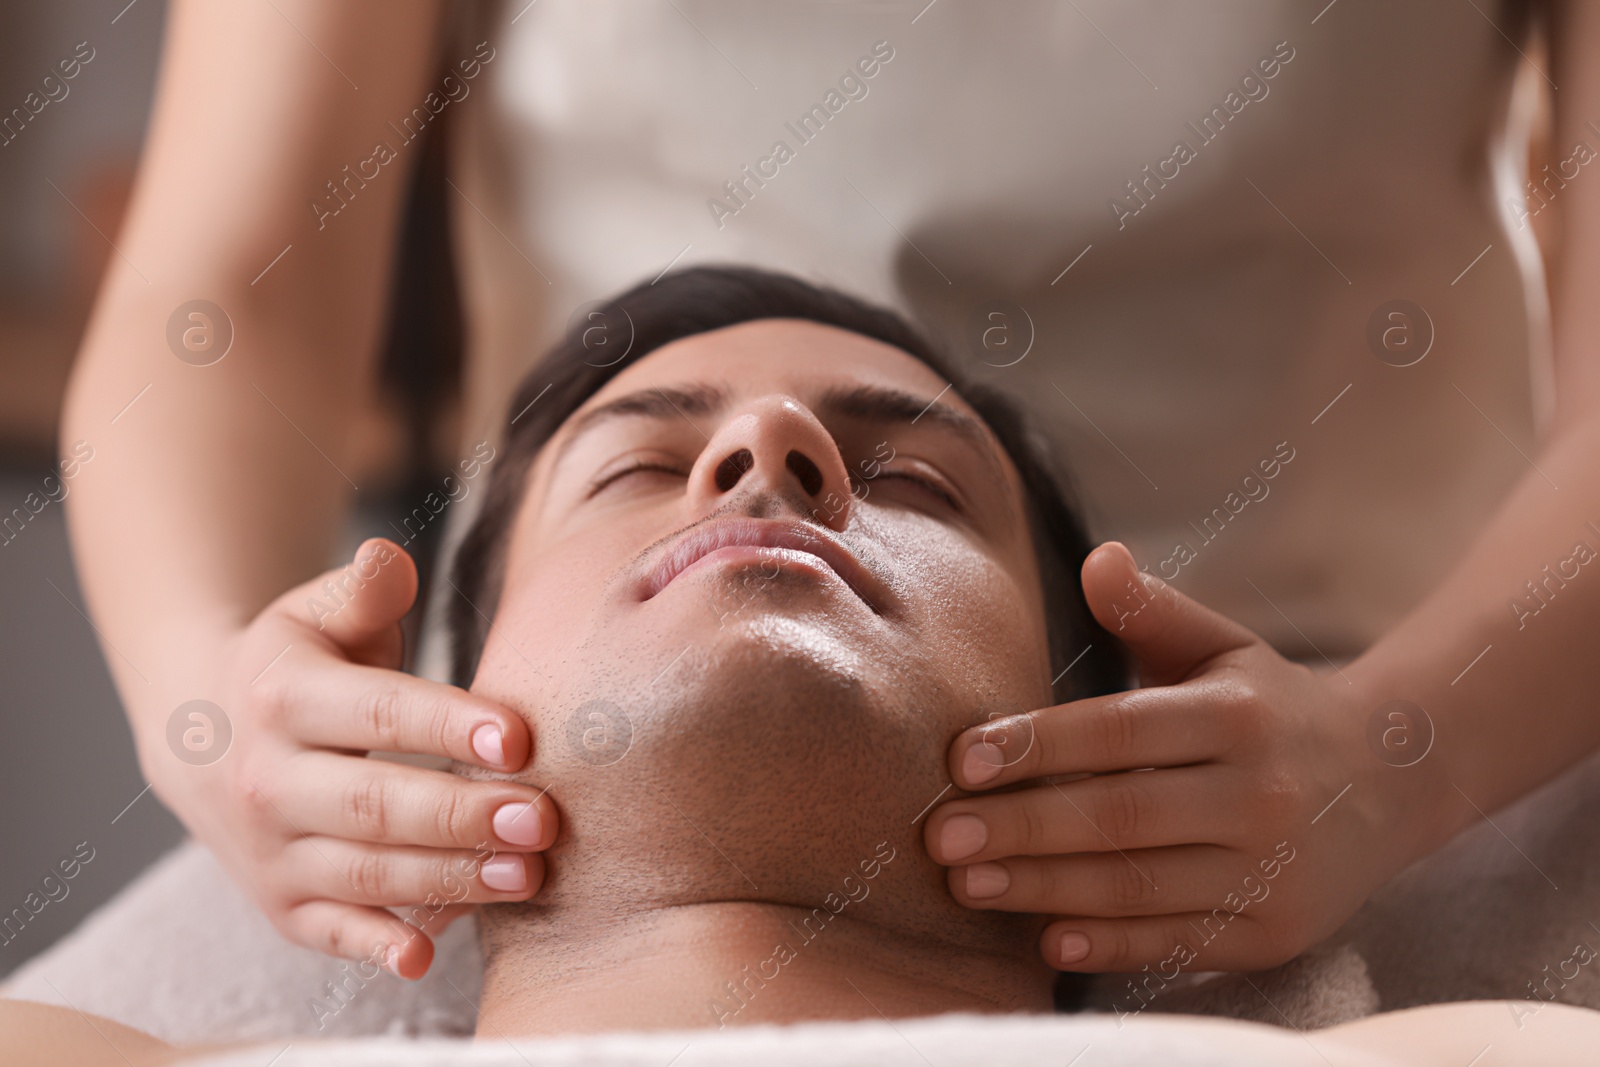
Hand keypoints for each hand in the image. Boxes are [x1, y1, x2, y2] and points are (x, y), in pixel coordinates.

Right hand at [139, 538, 557, 978]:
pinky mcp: (281, 904)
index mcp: (282, 695)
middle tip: (544, 818)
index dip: (448, 726)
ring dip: (448, 880)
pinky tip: (424, 957)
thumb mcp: (317, 611)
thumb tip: (391, 560)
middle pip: (375, 804)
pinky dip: (372, 949)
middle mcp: (267, 780)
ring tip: (527, 873)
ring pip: (364, 873)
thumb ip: (363, 587)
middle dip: (463, 815)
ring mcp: (270, 850)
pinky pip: (328, 933)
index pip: (376, 712)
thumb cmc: (299, 664)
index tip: (520, 736)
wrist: (203, 738)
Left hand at [925, 542, 1434, 974]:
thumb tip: (1098, 558)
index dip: (1038, 745)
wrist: (1392, 783)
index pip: (1120, 730)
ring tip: (967, 885)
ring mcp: (1273, 869)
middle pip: (1121, 815)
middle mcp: (1261, 793)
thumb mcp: (1224, 647)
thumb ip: (1153, 610)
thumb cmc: (1272, 708)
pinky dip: (1112, 944)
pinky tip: (1047, 939)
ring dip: (1045, 889)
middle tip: (940, 836)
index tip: (961, 759)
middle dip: (1021, 828)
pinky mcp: (1278, 932)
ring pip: (1140, 885)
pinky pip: (1180, 942)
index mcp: (1238, 715)